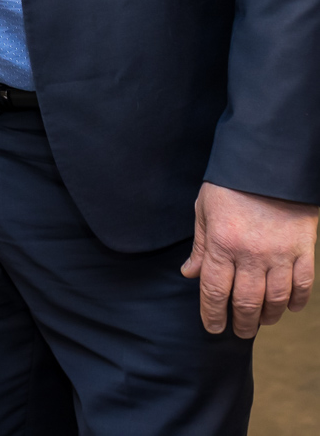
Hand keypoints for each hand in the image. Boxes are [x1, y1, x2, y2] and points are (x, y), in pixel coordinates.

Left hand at [181, 182, 317, 337]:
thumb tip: (190, 274)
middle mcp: (251, 254)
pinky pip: (302, 285)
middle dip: (242, 323)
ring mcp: (280, 253)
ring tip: (261, 321)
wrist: (269, 161)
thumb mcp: (205, 208)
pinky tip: (288, 307)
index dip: (212, 314)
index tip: (213, 327)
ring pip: (275, 299)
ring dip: (268, 316)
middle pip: (246, 302)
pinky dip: (296, 301)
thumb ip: (201, 245)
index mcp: (222, 243)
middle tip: (240, 331)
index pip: (215, 291)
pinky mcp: (303, 249)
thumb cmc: (231, 183)